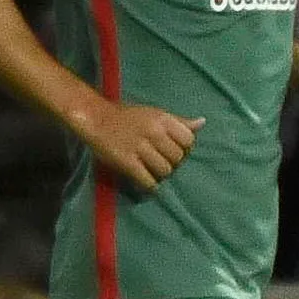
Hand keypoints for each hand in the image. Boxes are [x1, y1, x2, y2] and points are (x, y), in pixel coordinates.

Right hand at [78, 102, 203, 190]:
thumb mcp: (155, 113)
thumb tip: (202, 123)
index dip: (184, 148)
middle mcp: (153, 132)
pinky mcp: (126, 162)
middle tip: (162, 162)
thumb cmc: (127, 116)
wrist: (95, 118)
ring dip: (161, 175)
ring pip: (165, 170)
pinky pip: (148, 181)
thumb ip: (179, 121)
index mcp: (162, 119)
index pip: (188, 140)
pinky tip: (147, 183)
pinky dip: (150, 186)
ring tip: (153, 171)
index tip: (175, 151)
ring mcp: (139, 148)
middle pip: (178, 158)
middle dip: (173, 163)